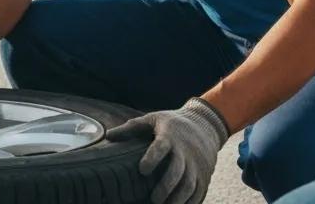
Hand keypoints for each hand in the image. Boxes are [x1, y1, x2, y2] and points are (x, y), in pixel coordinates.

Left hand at [105, 98, 229, 203]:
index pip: (161, 147)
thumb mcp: (153, 119)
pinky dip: (190, 202)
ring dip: (178, 199)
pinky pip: (199, 192)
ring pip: (189, 185)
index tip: (142, 170)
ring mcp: (197, 164)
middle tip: (154, 200)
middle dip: (166, 186)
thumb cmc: (173, 124)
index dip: (152, 157)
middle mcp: (185, 151)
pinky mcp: (204, 174)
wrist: (206, 125)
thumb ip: (132, 128)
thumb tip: (108, 136)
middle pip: (177, 170)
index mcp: (169, 136)